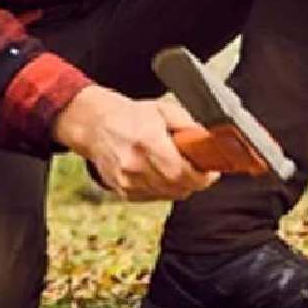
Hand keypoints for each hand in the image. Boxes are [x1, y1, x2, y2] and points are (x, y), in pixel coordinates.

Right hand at [53, 85, 219, 201]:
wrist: (96, 125)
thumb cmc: (130, 116)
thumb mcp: (164, 110)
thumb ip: (189, 126)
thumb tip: (209, 141)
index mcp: (148, 142)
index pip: (182, 172)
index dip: (202, 177)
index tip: (211, 172)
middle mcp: (136, 165)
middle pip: (178, 187)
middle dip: (194, 181)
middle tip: (199, 169)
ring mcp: (127, 181)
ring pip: (168, 195)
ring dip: (179, 185)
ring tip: (178, 167)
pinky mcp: (123, 191)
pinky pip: (154, 197)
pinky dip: (163, 189)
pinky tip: (160, 173)